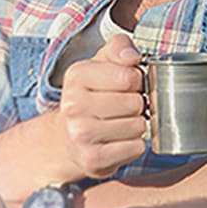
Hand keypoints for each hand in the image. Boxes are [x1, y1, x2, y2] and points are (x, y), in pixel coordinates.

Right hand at [54, 29, 148, 178]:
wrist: (68, 138)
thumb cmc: (92, 97)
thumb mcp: (101, 64)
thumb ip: (119, 48)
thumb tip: (132, 57)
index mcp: (77, 76)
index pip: (128, 76)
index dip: (136, 80)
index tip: (127, 84)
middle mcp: (73, 105)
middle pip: (135, 102)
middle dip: (138, 104)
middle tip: (125, 107)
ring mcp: (81, 135)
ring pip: (138, 126)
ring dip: (138, 125)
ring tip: (122, 123)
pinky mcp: (93, 160)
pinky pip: (136, 148)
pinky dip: (135, 145)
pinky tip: (120, 141)